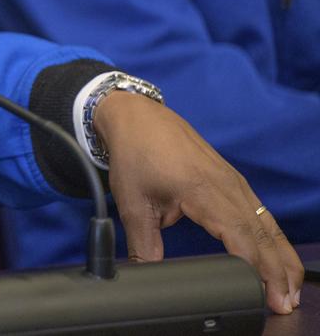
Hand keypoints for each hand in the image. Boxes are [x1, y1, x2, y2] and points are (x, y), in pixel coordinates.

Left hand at [96, 91, 303, 314]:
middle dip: (277, 272)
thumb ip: (143, 244)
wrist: (137, 116)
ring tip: (289, 290)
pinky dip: (273, 238)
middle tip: (284, 304)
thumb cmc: (135, 155)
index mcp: (204, 191)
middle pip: (262, 234)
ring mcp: (234, 182)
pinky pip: (260, 212)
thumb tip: (149, 274)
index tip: (262, 294)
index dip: (253, 268)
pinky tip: (277, 257)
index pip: (240, 236)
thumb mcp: (133, 203)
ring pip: (267, 224)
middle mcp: (228, 186)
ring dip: (281, 257)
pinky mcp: (232, 181)